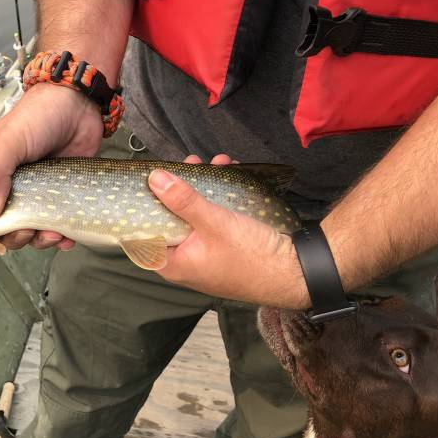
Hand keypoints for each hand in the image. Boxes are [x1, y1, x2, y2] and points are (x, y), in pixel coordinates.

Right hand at [0, 83, 102, 250]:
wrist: (80, 106)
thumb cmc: (40, 115)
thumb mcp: (10, 142)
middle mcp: (6, 186)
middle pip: (2, 226)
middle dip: (16, 235)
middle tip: (29, 229)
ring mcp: (33, 192)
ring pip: (29, 230)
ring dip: (39, 239)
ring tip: (52, 233)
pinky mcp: (56, 196)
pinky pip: (53, 226)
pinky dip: (59, 236)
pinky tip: (65, 235)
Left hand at [147, 155, 309, 309]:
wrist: (295, 274)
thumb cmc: (251, 256)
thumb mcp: (213, 222)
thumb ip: (183, 200)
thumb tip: (155, 178)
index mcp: (172, 264)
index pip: (143, 235)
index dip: (143, 205)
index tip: (147, 180)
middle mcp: (184, 262)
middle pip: (170, 219)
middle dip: (180, 188)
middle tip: (189, 164)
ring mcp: (203, 255)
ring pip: (193, 216)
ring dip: (203, 188)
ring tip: (214, 162)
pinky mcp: (222, 248)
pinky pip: (211, 219)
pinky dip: (217, 199)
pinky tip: (229, 174)